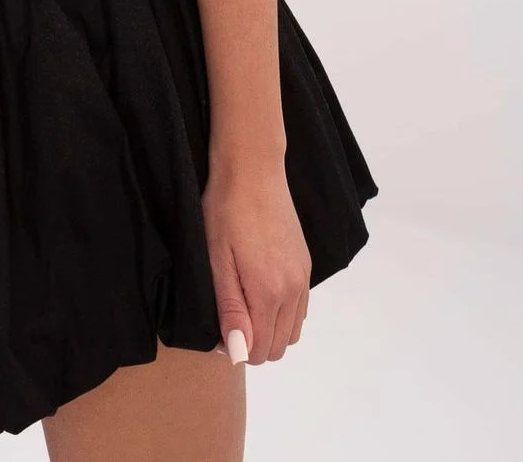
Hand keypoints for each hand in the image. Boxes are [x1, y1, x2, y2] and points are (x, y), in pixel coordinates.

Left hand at [201, 155, 311, 364]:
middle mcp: (294, 289)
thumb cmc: (226, 211)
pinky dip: (282, 313)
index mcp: (270, 292)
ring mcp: (304, 276)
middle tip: (226, 316)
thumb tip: (238, 353)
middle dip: (253, 343)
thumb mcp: (218, 260)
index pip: (259, 351)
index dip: (235, 348)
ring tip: (242, 303)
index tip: (216, 326)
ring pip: (292, 330)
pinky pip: (300, 308)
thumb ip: (230, 309)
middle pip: (279, 346)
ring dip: (269, 330)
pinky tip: (260, 291)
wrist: (253, 169)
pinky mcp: (306, 264)